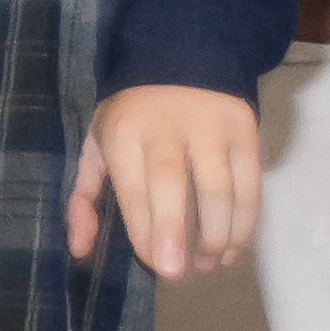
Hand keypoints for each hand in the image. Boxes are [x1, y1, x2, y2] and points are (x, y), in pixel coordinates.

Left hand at [67, 82, 257, 275]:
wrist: (182, 57)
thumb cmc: (132, 116)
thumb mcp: (98, 144)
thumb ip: (85, 196)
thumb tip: (78, 249)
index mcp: (124, 133)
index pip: (133, 186)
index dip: (144, 228)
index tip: (155, 264)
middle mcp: (166, 128)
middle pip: (173, 182)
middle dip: (174, 230)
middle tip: (177, 273)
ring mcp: (210, 127)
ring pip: (220, 188)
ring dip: (218, 234)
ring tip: (211, 263)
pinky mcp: (245, 130)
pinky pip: (251, 183)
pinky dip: (246, 221)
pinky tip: (235, 246)